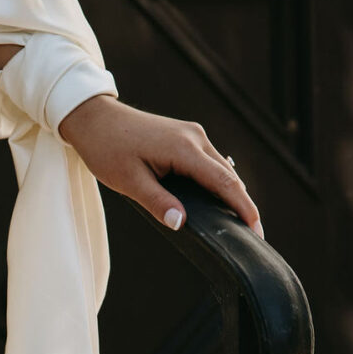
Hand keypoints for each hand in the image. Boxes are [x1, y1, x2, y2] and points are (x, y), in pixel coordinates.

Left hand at [56, 96, 262, 235]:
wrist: (95, 119)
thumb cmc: (107, 149)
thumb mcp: (129, 182)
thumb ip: (157, 202)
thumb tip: (181, 223)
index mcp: (184, 148)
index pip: (224, 183)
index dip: (244, 208)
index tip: (257, 230)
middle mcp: (195, 138)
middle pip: (229, 176)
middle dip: (243, 204)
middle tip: (253, 234)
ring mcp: (193, 135)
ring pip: (222, 169)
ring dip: (232, 193)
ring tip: (239, 222)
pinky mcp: (186, 136)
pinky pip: (210, 162)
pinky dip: (218, 181)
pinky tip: (218, 200)